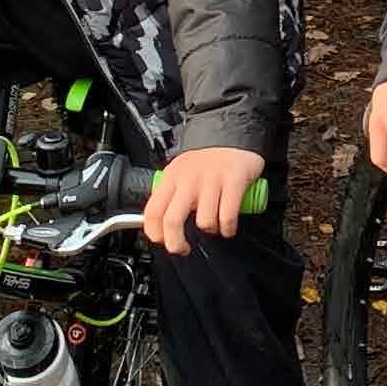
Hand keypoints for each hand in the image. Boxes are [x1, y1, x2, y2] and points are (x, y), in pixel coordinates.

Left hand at [143, 145, 267, 252]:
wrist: (233, 136)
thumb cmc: (206, 161)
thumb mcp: (180, 173)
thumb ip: (170, 196)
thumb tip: (161, 226)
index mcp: (172, 177)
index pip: (152, 211)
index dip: (154, 233)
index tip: (162, 241)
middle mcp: (189, 178)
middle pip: (172, 221)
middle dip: (176, 244)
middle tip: (183, 249)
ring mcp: (211, 179)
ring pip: (204, 222)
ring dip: (211, 230)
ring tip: (214, 224)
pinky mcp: (234, 180)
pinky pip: (227, 216)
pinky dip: (228, 228)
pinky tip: (228, 226)